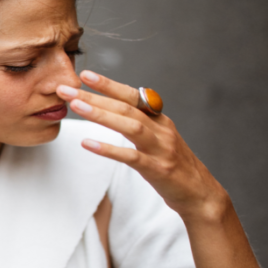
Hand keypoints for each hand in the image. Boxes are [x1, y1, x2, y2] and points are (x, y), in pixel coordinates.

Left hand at [56, 71, 228, 220]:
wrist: (200, 194)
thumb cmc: (173, 166)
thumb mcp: (159, 139)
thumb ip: (140, 122)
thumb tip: (116, 107)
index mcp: (159, 120)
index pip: (132, 96)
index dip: (109, 84)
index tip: (85, 74)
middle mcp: (161, 130)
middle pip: (126, 107)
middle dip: (95, 96)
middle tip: (66, 89)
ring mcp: (161, 149)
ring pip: (130, 126)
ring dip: (101, 114)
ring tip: (75, 107)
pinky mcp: (158, 169)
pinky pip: (131, 157)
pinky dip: (109, 149)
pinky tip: (87, 143)